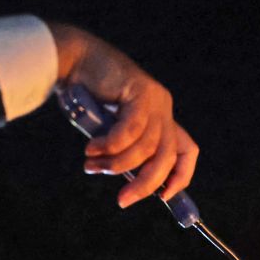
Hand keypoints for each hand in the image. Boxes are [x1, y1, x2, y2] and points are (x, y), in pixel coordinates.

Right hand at [48, 22, 198, 207]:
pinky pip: (131, 130)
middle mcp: (163, 108)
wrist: (73, 60)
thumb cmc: (87, 98)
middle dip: (145, 184)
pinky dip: (111, 145)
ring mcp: (154, 98)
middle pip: (167, 157)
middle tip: (123, 199)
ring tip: (93, 165)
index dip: (181, 177)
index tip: (164, 197)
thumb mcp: (112, 131)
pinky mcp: (140, 91)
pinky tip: (92, 149)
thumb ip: (126, 152)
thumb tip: (132, 185)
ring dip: (117, 164)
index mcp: (162, 118)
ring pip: (146, 147)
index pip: (186, 152)